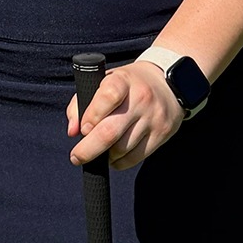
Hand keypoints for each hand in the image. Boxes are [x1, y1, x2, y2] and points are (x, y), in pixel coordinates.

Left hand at [67, 61, 184, 170]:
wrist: (169, 84)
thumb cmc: (127, 85)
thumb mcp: (104, 82)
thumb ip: (80, 103)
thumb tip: (73, 132)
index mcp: (122, 81)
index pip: (107, 97)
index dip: (91, 116)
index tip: (83, 129)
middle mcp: (140, 98)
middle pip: (111, 131)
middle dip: (88, 149)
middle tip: (76, 157)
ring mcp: (153, 118)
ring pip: (122, 149)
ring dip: (105, 155)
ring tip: (100, 150)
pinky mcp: (162, 134)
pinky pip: (135, 158)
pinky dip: (119, 162)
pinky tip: (114, 156)